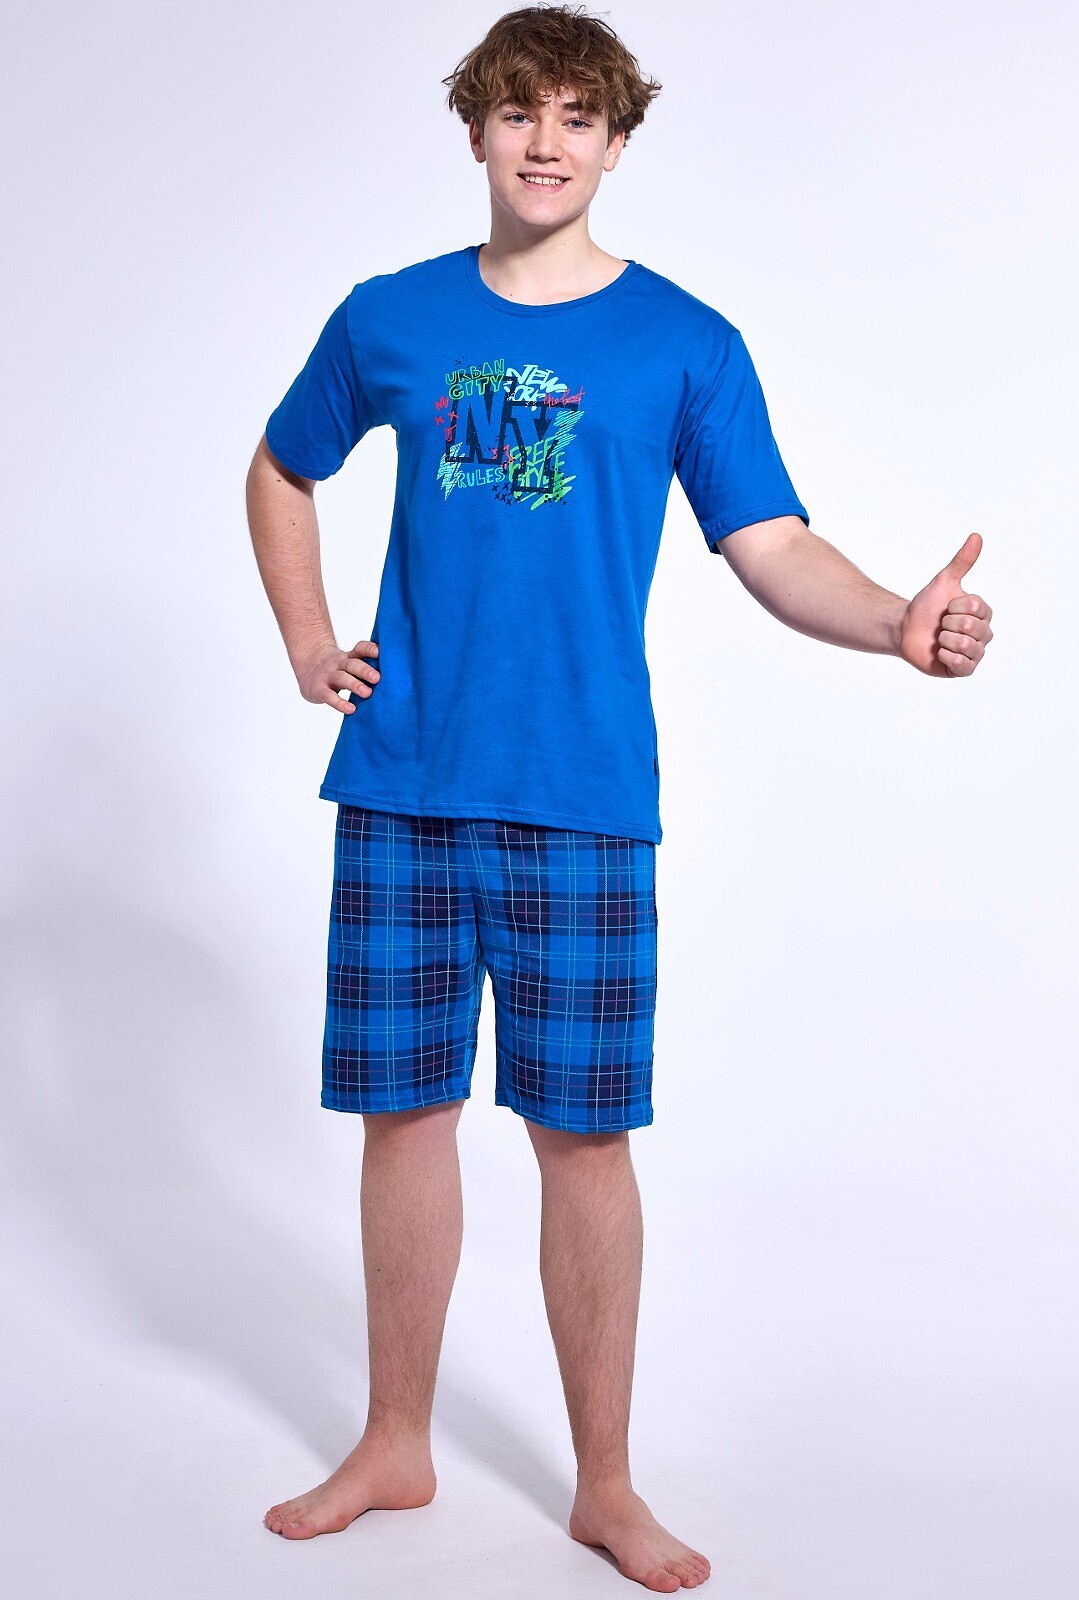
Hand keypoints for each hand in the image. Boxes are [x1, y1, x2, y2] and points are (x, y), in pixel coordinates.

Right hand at [294, 638, 380, 713]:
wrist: (307, 666)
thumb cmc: (336, 668)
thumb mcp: (348, 663)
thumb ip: (364, 668)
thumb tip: (394, 678)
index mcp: (349, 657)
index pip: (359, 649)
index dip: (369, 649)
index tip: (380, 651)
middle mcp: (338, 664)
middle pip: (352, 664)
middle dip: (365, 670)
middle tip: (377, 678)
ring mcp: (328, 676)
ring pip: (342, 678)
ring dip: (355, 685)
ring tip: (367, 693)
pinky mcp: (319, 690)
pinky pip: (330, 696)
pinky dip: (340, 703)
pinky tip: (351, 709)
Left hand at [898, 533, 993, 676]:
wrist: (906, 629)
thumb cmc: (926, 606)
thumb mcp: (944, 581)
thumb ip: (962, 561)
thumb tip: (976, 536)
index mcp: (983, 614)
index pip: (976, 609)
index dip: (955, 607)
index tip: (946, 607)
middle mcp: (983, 634)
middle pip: (971, 628)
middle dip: (947, 624)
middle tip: (940, 625)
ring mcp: (975, 653)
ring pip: (967, 647)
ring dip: (945, 640)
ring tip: (939, 639)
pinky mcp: (963, 670)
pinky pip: (963, 666)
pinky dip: (947, 657)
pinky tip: (939, 652)